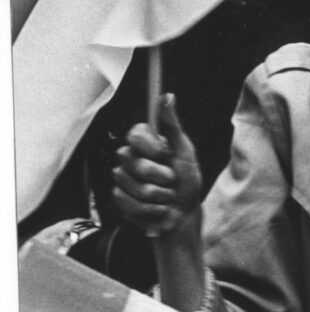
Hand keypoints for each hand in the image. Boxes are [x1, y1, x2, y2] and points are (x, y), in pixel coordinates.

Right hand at [112, 93, 201, 237]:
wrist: (183, 215)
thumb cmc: (187, 182)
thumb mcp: (185, 153)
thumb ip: (172, 126)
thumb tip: (168, 96)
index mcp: (147, 144)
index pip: (134, 134)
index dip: (149, 146)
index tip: (164, 154)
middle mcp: (131, 158)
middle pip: (131, 160)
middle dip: (159, 175)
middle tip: (172, 180)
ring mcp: (123, 178)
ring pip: (131, 184)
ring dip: (157, 194)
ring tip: (167, 195)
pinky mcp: (120, 198)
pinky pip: (128, 202)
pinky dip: (150, 208)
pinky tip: (157, 207)